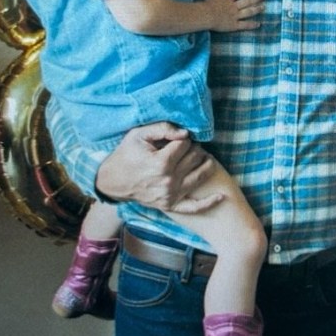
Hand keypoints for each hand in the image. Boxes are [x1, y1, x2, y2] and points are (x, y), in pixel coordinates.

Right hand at [96, 123, 221, 213]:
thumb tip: (185, 133)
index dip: (183, 138)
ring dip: (206, 163)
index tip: (176, 138)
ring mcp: (171, 195)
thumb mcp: (138, 135)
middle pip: (195, 158)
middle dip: (194, 148)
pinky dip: (209, 202)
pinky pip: (194, 207)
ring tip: (201, 157)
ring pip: (200, 176)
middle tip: (185, 147)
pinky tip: (222, 196)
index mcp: (161, 163)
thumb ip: (162, 128)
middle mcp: (168, 180)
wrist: (112, 181)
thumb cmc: (126, 154)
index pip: (185, 144)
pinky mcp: (171, 205)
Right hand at [202, 0, 263, 31]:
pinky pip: (245, 25)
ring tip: (263, 7)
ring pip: (248, 12)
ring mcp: (235, 16)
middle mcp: (234, 7)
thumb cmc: (207, 6)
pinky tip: (259, 24)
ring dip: (257, 9)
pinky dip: (252, 24)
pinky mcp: (234, 25)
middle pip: (247, 1)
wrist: (206, 16)